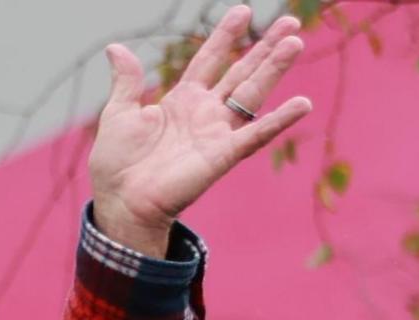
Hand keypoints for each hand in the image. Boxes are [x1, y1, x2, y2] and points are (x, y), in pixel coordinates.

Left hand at [89, 6, 313, 255]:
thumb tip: (115, 48)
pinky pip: (256, 135)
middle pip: (241, 72)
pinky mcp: (222, 155)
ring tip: (294, 42)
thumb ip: (126, 81)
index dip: (225, 36)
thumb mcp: (118, 114)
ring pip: (252, 94)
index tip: (243, 10)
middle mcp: (205, 113)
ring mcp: (217, 133)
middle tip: (291, 21)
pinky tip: (302, 104)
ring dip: (274, 69)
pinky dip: (279, 121)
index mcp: (182, 100)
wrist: (119, 201)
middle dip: (265, 47)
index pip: (209, 60)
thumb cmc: (116, 164)